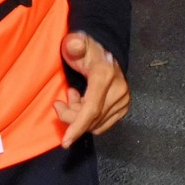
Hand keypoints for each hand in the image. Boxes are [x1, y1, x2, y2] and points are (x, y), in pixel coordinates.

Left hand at [54, 31, 132, 146]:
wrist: (105, 52)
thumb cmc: (86, 50)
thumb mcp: (76, 43)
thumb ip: (74, 44)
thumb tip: (75, 45)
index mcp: (105, 76)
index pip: (91, 109)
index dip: (77, 126)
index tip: (65, 142)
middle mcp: (118, 90)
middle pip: (91, 119)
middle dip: (71, 117)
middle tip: (60, 104)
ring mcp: (123, 100)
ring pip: (96, 124)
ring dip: (79, 117)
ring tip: (74, 98)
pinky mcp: (124, 107)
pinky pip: (102, 124)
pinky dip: (89, 119)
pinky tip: (83, 103)